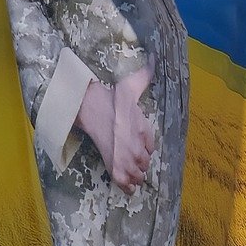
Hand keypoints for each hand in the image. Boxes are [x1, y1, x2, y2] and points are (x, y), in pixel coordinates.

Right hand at [77, 58, 155, 193]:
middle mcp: (136, 145)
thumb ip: (146, 74)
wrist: (89, 110)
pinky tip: (129, 187)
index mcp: (143, 128)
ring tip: (133, 172)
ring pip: (138, 174)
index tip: (140, 144)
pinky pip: (124, 183)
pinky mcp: (113, 167)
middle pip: (146, 162)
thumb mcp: (131, 85)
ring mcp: (125, 158)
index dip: (146, 145)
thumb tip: (155, 57)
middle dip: (141, 161)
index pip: (151, 145)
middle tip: (134, 157)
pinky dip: (128, 187)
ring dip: (137, 175)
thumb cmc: (112, 98)